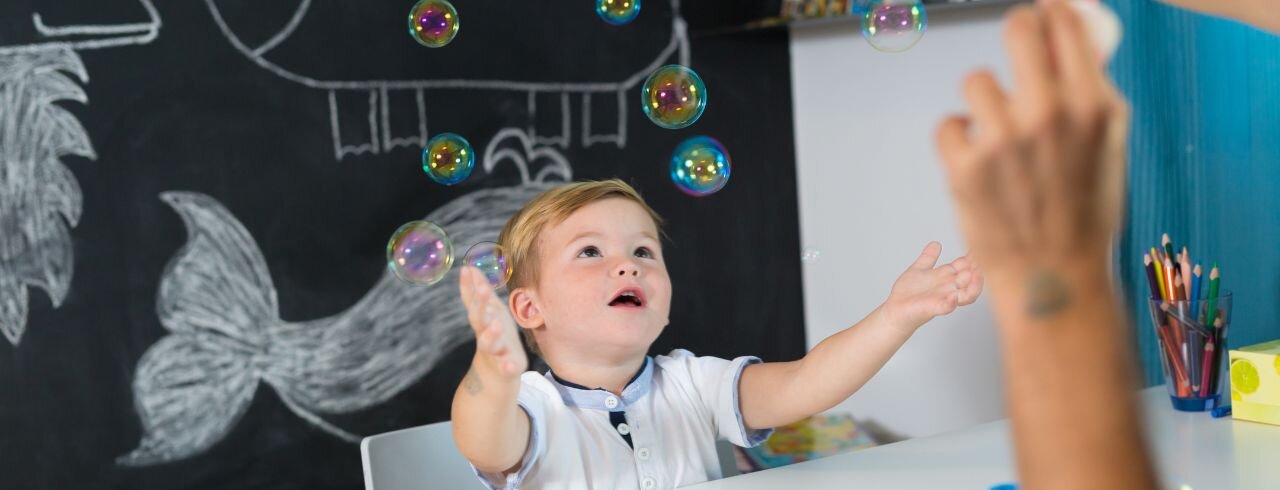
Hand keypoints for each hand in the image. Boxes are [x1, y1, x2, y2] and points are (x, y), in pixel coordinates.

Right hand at [459, 267, 526, 379]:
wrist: (496, 372)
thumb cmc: (494, 334)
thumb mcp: (489, 310)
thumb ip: (479, 290)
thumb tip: (469, 267)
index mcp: (482, 319)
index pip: (472, 301)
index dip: (468, 286)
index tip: (465, 269)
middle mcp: (485, 333)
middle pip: (479, 319)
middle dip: (480, 305)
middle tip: (483, 290)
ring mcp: (494, 351)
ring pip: (489, 343)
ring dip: (491, 334)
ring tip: (496, 325)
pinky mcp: (505, 367)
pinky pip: (505, 368)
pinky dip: (507, 367)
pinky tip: (510, 365)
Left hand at [883, 242, 983, 329]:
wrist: (894, 309)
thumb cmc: (908, 293)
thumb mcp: (918, 270)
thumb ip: (928, 258)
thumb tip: (936, 244)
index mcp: (945, 277)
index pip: (964, 266)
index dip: (971, 258)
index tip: (976, 247)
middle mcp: (948, 288)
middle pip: (969, 279)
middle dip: (977, 270)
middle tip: (982, 259)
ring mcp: (942, 299)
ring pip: (966, 295)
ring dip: (973, 286)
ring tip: (974, 274)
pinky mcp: (932, 309)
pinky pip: (945, 307)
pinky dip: (951, 303)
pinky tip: (953, 297)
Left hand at [935, 2, 1128, 281]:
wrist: (1054, 278)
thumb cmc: (1083, 213)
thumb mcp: (1108, 145)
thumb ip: (1089, 89)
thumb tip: (1069, 36)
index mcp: (1092, 106)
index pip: (1064, 25)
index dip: (1051, 15)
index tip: (1044, 16)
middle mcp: (1047, 116)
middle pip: (1018, 29)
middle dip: (1018, 32)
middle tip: (1018, 46)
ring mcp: (1002, 141)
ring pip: (976, 81)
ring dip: (984, 105)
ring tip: (999, 136)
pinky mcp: (963, 167)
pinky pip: (949, 124)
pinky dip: (959, 142)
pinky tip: (978, 163)